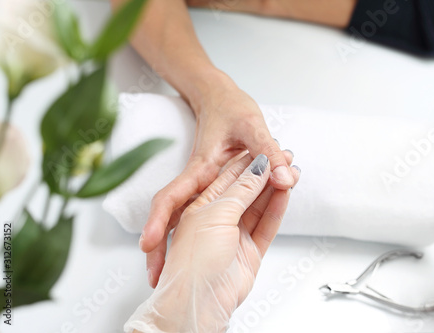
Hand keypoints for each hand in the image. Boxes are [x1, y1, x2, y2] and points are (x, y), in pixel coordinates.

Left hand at [125, 154, 300, 331]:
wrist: (201, 300)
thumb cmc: (195, 260)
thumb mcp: (216, 214)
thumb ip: (241, 191)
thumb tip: (257, 169)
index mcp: (201, 206)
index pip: (228, 178)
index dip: (246, 164)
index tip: (264, 149)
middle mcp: (217, 219)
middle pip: (246, 191)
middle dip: (264, 175)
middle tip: (282, 159)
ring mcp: (235, 236)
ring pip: (258, 207)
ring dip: (273, 190)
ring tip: (289, 173)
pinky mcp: (250, 252)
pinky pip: (266, 225)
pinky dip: (276, 210)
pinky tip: (285, 194)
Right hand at [141, 77, 295, 287]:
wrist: (222, 101)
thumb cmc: (231, 110)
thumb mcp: (252, 127)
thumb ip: (268, 153)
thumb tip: (285, 179)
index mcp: (200, 169)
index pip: (171, 197)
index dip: (157, 221)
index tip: (147, 245)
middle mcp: (198, 184)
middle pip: (174, 218)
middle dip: (162, 247)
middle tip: (154, 277)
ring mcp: (205, 191)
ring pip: (188, 221)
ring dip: (177, 244)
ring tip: (165, 274)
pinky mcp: (216, 194)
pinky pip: (215, 216)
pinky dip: (212, 232)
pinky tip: (212, 250)